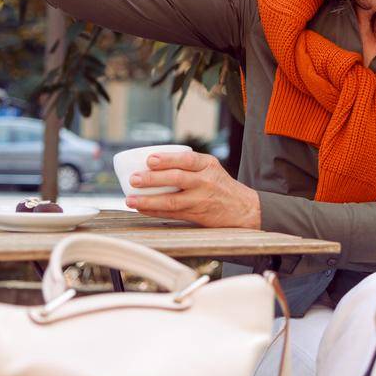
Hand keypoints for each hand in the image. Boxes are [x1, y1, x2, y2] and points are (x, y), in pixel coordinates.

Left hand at [125, 149, 261, 229]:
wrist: (244, 209)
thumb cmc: (221, 186)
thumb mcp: (211, 169)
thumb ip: (189, 165)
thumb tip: (153, 163)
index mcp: (208, 165)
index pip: (186, 159)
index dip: (167, 159)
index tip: (149, 160)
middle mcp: (206, 181)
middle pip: (177, 179)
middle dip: (152, 179)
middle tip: (134, 179)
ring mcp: (201, 200)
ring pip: (172, 200)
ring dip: (148, 201)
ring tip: (131, 199)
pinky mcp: (198, 216)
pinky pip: (173, 213)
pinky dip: (155, 211)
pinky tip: (142, 209)